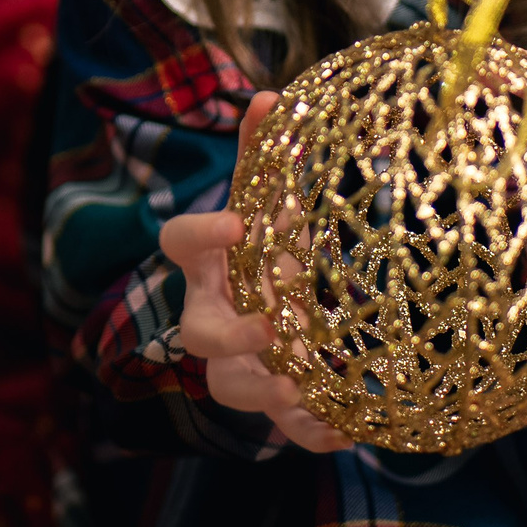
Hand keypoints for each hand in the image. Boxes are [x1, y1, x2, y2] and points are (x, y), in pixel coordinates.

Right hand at [156, 91, 354, 452]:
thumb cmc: (258, 253)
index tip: (240, 222)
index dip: (202, 232)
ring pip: (232, 389)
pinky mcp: (269, 398)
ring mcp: (236, 364)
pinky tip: (347, 430)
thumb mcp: (260, 205)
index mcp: (206, 265)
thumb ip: (260, 157)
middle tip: (268, 327)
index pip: (179, 243)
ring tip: (301, 386)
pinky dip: (309, 433)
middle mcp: (211, 317)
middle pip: (199, 334)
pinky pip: (282, 428)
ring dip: (266, 392)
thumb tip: (270, 93)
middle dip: (231, 334)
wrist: (258, 316)